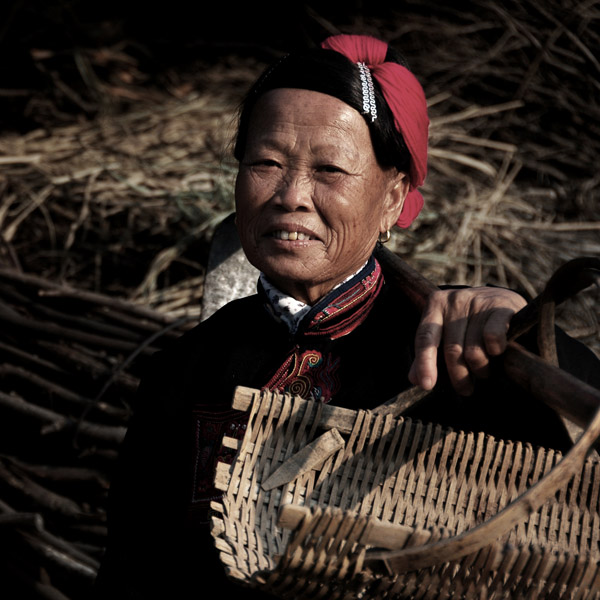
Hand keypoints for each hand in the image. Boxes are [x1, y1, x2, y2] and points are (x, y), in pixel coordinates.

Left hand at [408, 287, 526, 394]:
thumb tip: (414, 379)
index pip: (425, 337)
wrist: (503, 299)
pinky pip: (492, 339)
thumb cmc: (469, 322)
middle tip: (465, 390)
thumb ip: (428, 354)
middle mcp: (455, 300)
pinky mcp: (501, 306)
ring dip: (480, 369)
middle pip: (452, 350)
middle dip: (459, 376)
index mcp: (435, 304)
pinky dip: (495, 351)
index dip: (424, 362)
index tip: (427, 385)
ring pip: (474, 351)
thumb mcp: (446, 332)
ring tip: (483, 370)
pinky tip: (497, 352)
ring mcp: (478, 302)